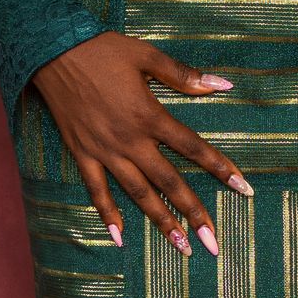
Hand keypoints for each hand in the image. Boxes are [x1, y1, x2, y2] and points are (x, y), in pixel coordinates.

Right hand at [32, 32, 251, 255]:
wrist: (53, 50)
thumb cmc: (102, 49)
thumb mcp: (147, 55)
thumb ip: (184, 76)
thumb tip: (222, 85)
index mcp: (149, 116)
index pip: (193, 148)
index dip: (221, 168)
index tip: (243, 189)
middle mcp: (130, 140)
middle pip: (168, 182)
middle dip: (193, 212)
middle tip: (213, 242)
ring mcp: (104, 150)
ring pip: (137, 193)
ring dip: (160, 222)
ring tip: (181, 247)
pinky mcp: (82, 153)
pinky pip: (96, 190)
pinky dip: (107, 214)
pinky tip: (119, 237)